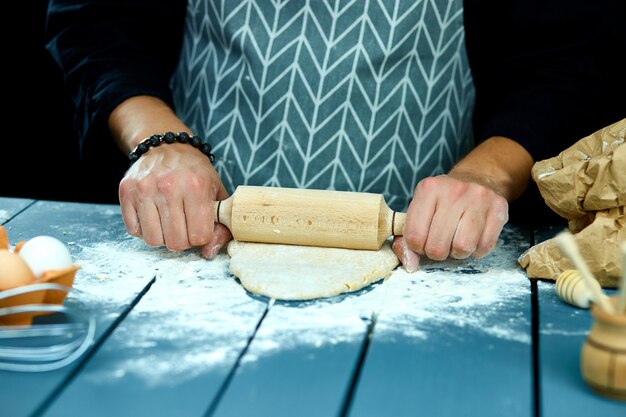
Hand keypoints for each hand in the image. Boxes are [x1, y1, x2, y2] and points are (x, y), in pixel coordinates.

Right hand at [119, 142, 231, 257]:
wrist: (166, 145)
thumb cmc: (195, 171)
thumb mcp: (216, 191)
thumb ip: (221, 224)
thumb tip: (209, 252)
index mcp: (196, 186)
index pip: (199, 236)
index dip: (201, 238)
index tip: (200, 228)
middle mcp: (169, 187)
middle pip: (176, 242)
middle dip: (183, 241)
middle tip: (184, 227)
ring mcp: (145, 189)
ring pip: (153, 240)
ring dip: (163, 238)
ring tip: (169, 223)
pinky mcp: (127, 191)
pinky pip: (134, 230)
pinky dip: (145, 230)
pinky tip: (154, 217)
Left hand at [392, 174, 507, 270]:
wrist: (478, 178)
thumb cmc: (443, 200)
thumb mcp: (420, 209)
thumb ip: (407, 238)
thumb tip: (411, 265)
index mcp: (428, 189)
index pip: (415, 235)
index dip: (416, 247)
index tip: (422, 242)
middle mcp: (454, 190)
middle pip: (438, 245)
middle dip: (436, 253)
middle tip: (439, 245)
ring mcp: (478, 198)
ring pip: (463, 247)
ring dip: (457, 253)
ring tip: (456, 241)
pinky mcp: (499, 207)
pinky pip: (485, 246)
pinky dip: (477, 250)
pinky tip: (473, 239)